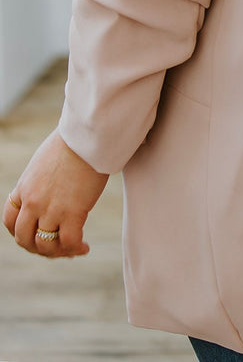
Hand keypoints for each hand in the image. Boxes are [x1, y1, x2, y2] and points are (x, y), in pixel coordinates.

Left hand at [3, 128, 109, 256]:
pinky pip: (68, 242)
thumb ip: (41, 180)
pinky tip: (84, 247)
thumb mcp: (44, 162)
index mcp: (24, 187)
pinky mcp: (72, 213)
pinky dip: (75, 249)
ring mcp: (50, 209)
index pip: (9, 220)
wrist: (86, 137)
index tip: (35, 233)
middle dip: (38, 247)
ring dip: (58, 252)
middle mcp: (32, 202)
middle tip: (55, 246)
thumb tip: (51, 189)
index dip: (20, 232)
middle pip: (24, 238)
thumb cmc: (72, 142)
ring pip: (45, 245)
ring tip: (73, 248)